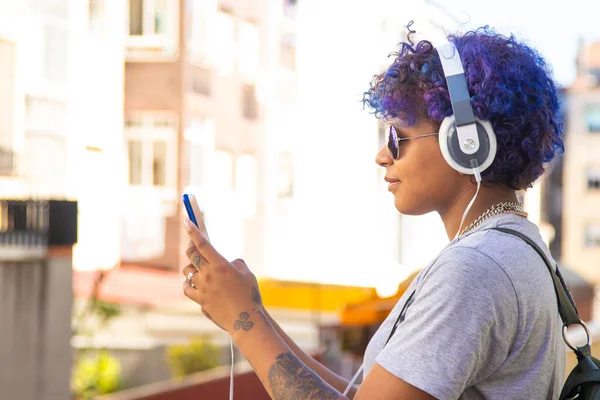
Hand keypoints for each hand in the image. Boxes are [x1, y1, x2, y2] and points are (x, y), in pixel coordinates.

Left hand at [182, 219, 265, 336]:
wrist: (245, 320)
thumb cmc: (249, 295)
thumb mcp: (247, 273)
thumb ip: (236, 263)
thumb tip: (227, 263)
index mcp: (220, 265)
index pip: (202, 244)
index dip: (193, 232)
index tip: (187, 222)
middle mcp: (208, 275)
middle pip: (191, 256)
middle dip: (191, 247)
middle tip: (193, 245)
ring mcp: (202, 289)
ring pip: (187, 272)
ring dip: (191, 267)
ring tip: (197, 267)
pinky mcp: (200, 301)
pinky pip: (187, 289)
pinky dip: (188, 284)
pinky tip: (193, 283)